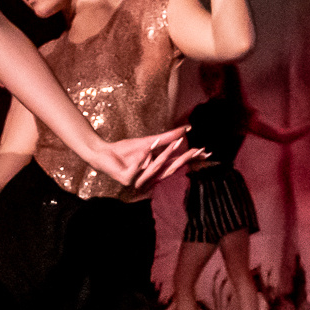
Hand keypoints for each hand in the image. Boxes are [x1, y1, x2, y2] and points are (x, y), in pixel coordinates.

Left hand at [83, 126, 204, 189]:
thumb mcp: (149, 141)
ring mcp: (138, 180)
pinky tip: (145, 148)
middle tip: (196, 149)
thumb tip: (186, 129)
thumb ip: (167, 137)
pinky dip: (141, 157)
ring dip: (163, 154)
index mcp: (156, 168)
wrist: (103, 152)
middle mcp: (150, 177)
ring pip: (155, 167)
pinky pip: (137, 168)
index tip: (205, 152)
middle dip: (183, 159)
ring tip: (170, 141)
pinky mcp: (126, 180)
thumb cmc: (125, 149)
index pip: (177, 164)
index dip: (190, 158)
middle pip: (170, 168)